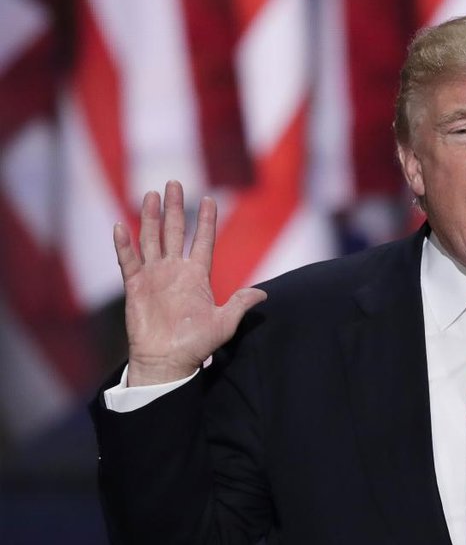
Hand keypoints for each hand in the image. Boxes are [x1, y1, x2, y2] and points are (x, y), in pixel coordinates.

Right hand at [114, 181, 266, 385]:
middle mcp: (175, 271)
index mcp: (197, 275)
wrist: (168, 361)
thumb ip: (240, 304)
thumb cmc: (196, 345)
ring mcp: (154, 276)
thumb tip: (264, 294)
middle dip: (175, 207)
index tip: (209, 199)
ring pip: (151, 239)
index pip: (203, 240)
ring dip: (150, 217)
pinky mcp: (135, 286)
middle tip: (174, 183)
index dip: (205, 220)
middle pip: (174, 231)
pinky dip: (124, 245)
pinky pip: (128, 261)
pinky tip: (121, 226)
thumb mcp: (224, 323)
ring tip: (151, 194)